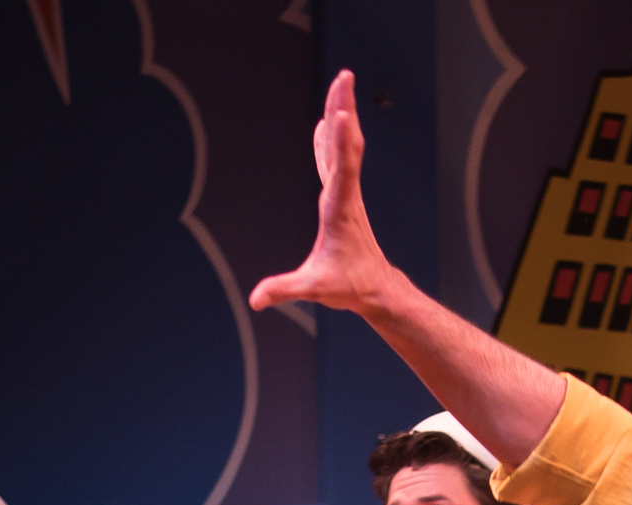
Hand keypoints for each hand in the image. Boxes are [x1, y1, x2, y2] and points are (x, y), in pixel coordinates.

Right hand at [249, 73, 393, 316]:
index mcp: (339, 210)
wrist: (376, 288)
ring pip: (344, 145)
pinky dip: (331, 136)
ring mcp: (346, 192)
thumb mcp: (315, 289)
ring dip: (341, 113)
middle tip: (344, 77)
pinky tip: (326, 121)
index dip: (340, 142)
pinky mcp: (342, 196)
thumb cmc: (349, 286)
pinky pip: (337, 158)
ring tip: (340, 84)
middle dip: (343, 109)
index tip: (340, 114)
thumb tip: (256, 300)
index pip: (342, 170)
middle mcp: (346, 194)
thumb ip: (285, 290)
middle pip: (345, 144)